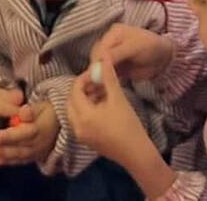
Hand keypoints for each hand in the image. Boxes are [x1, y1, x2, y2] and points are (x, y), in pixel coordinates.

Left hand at [0, 100, 59, 166]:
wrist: (60, 125)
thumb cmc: (48, 112)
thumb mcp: (42, 106)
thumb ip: (31, 110)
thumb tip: (23, 112)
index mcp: (42, 128)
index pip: (25, 133)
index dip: (9, 135)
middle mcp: (40, 143)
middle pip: (20, 146)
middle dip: (3, 147)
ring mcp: (38, 152)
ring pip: (19, 155)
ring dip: (4, 155)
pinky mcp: (34, 157)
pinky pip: (20, 160)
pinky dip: (8, 161)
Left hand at [68, 57, 174, 197]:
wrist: (135, 151)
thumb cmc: (127, 124)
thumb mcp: (117, 97)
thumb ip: (108, 76)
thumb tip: (104, 56)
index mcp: (83, 116)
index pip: (75, 90)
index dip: (84, 78)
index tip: (97, 72)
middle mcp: (77, 126)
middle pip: (71, 101)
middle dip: (82, 88)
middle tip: (97, 80)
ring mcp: (80, 135)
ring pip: (75, 111)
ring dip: (84, 98)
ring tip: (102, 90)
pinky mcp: (86, 140)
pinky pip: (80, 120)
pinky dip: (86, 109)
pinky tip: (103, 104)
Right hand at [92, 24, 173, 82]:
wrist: (162, 58)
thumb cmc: (151, 47)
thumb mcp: (134, 47)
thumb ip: (117, 53)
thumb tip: (100, 60)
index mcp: (114, 33)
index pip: (100, 49)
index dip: (96, 63)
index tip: (95, 77)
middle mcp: (110, 42)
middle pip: (96, 58)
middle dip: (95, 71)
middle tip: (96, 85)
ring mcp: (111, 55)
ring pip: (98, 67)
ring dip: (97, 77)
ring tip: (98, 88)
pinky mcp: (113, 67)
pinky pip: (104, 74)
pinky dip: (102, 81)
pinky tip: (102, 89)